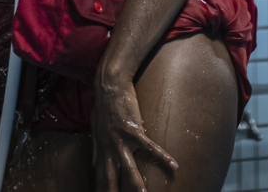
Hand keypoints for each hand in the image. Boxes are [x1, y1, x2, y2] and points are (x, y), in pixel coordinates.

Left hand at [92, 73, 177, 191]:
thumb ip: (96, 148)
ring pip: (130, 168)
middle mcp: (110, 149)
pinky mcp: (134, 130)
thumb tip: (94, 163)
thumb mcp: (95, 129)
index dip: (102, 191)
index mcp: (103, 150)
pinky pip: (150, 147)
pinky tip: (174, 165)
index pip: (101, 177)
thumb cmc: (103, 106)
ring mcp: (122, 140)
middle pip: (112, 178)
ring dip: (137, 184)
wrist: (110, 86)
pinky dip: (163, 156)